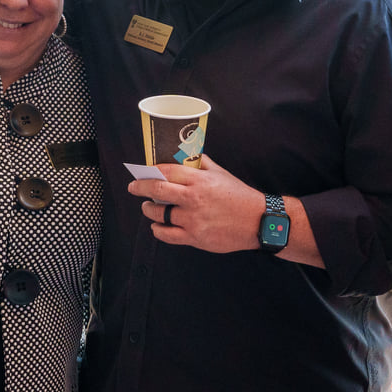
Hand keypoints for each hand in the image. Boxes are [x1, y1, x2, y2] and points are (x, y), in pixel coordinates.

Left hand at [127, 155, 267, 254]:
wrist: (258, 221)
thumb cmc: (239, 196)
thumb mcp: (221, 174)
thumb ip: (201, 164)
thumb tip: (185, 154)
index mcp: (199, 180)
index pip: (166, 171)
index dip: (150, 171)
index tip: (142, 172)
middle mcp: (193, 199)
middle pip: (157, 190)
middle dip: (140, 187)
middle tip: (133, 187)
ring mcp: (193, 219)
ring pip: (159, 214)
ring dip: (148, 210)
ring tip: (147, 208)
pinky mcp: (195, 237)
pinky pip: (167, 235)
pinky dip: (158, 230)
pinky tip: (156, 226)